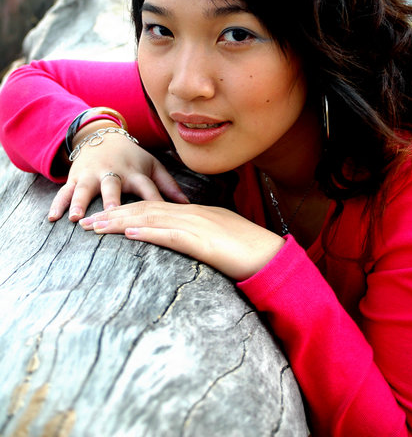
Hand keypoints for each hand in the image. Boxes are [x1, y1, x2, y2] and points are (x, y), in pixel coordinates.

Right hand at [48, 123, 188, 221]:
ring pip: (85, 189)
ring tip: (77, 218)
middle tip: (112, 214)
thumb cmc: (132, 157)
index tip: (160, 220)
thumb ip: (169, 186)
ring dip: (80, 202)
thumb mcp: (152, 166)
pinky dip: (58, 204)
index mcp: (135, 172)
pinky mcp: (76, 177)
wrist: (103, 136)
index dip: (155, 202)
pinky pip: (64, 191)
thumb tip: (189, 206)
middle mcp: (113, 173)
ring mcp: (92, 175)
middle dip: (112, 200)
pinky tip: (53, 218)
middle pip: (113, 187)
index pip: (147, 189)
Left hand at [79, 201, 284, 280]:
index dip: (126, 211)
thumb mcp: (219, 239)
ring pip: (152, 219)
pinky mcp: (203, 242)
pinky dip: (149, 232)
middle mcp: (192, 214)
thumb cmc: (249, 251)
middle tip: (86, 222)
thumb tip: (181, 240)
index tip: (104, 217)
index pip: (154, 208)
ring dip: (121, 222)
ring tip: (96, 227)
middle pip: (146, 210)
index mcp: (196, 213)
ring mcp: (197, 225)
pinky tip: (130, 234)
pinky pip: (171, 235)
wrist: (272, 256)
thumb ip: (199, 236)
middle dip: (113, 215)